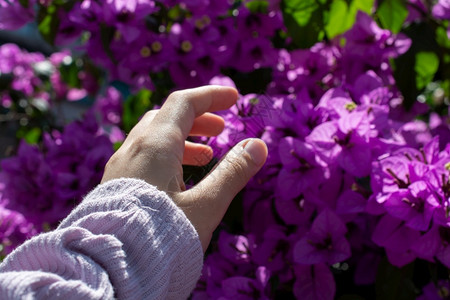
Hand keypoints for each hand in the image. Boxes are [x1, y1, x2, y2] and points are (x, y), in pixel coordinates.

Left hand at [101, 86, 267, 250]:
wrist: (110, 269)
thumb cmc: (161, 237)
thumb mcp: (205, 205)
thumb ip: (233, 173)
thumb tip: (258, 145)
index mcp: (155, 146)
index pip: (184, 103)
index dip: (211, 96)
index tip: (234, 98)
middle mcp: (133, 149)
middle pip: (167, 118)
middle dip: (197, 118)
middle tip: (221, 129)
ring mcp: (120, 167)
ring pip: (153, 138)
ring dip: (182, 139)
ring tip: (205, 155)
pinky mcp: (114, 185)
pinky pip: (142, 157)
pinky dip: (166, 157)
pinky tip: (177, 180)